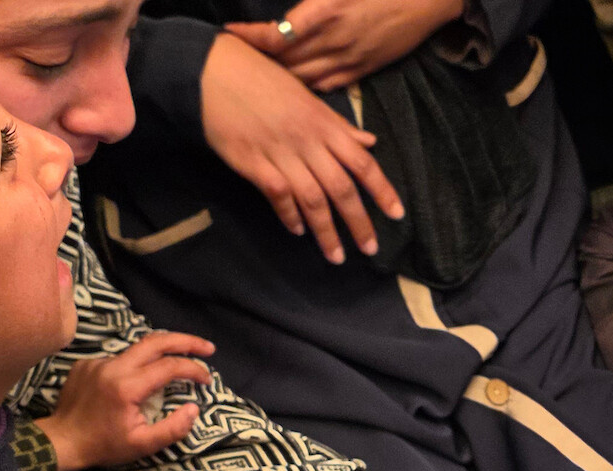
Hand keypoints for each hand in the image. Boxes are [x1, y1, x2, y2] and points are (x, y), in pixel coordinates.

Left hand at [39, 332, 214, 470]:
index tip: (207, 379)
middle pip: (156, 341)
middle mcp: (112, 366)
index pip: (169, 366)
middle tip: (208, 348)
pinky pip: (119, 359)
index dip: (194, 369)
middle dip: (186, 341)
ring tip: (178, 362)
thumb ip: (173, 428)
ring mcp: (97, 362)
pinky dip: (135, 366)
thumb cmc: (103, 446)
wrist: (61, 441)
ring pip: (137, 349)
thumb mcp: (142, 445)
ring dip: (161, 353)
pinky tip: (138, 382)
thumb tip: (194, 408)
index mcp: (127, 386)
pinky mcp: (87, 363)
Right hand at [200, 32, 402, 264]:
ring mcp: (280, 152)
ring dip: (326, 231)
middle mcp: (308, 141)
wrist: (215, 71)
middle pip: (342, 188)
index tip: (397, 215)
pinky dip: (289, 215)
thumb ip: (339, 125)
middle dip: (358, 222)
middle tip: (370, 249)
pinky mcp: (252, 162)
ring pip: (313, 199)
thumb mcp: (307, 96)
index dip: (382, 190)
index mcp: (325, 124)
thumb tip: (370, 141)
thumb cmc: (263, 79)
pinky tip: (297, 231)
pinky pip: (278, 195)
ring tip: (336, 256)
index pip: (363, 163)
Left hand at [224, 0, 464, 91]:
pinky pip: (327, 85)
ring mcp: (349, 58)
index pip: (277, 33)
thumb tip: (284, 18)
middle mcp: (334, 39)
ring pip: (303, 78)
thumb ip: (311, 4)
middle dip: (260, 63)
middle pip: (285, 61)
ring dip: (281, 79)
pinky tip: (296, 85)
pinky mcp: (363, 69)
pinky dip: (307, 86)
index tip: (230, 34)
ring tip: (260, 78)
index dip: (250, 37)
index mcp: (326, 11)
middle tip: (237, 62)